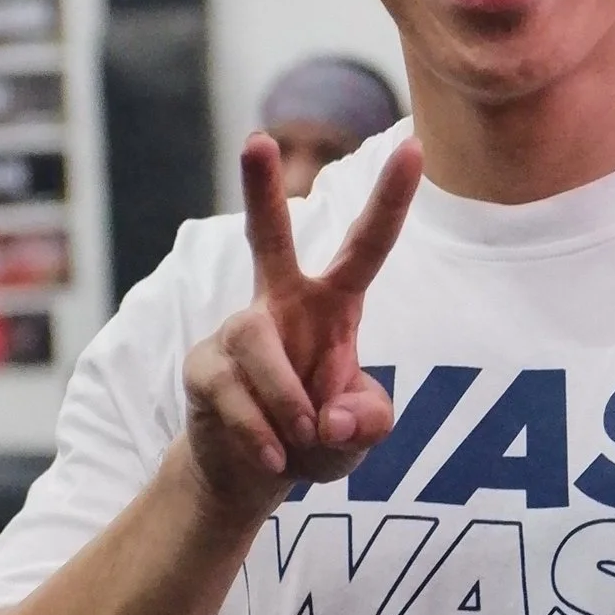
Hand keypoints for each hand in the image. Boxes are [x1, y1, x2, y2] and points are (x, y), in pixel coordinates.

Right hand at [181, 134, 422, 519]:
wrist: (252, 475)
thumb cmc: (317, 439)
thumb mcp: (361, 436)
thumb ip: (368, 422)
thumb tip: (331, 415)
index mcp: (332, 306)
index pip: (367, 246)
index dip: (390, 199)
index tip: (412, 146)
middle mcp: (281, 305)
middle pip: (268, 238)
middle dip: (260, 189)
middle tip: (257, 139)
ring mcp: (236, 332)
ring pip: (256, 344)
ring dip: (286, 401)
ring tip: (301, 440)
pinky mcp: (202, 367)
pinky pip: (231, 392)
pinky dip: (259, 432)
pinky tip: (273, 457)